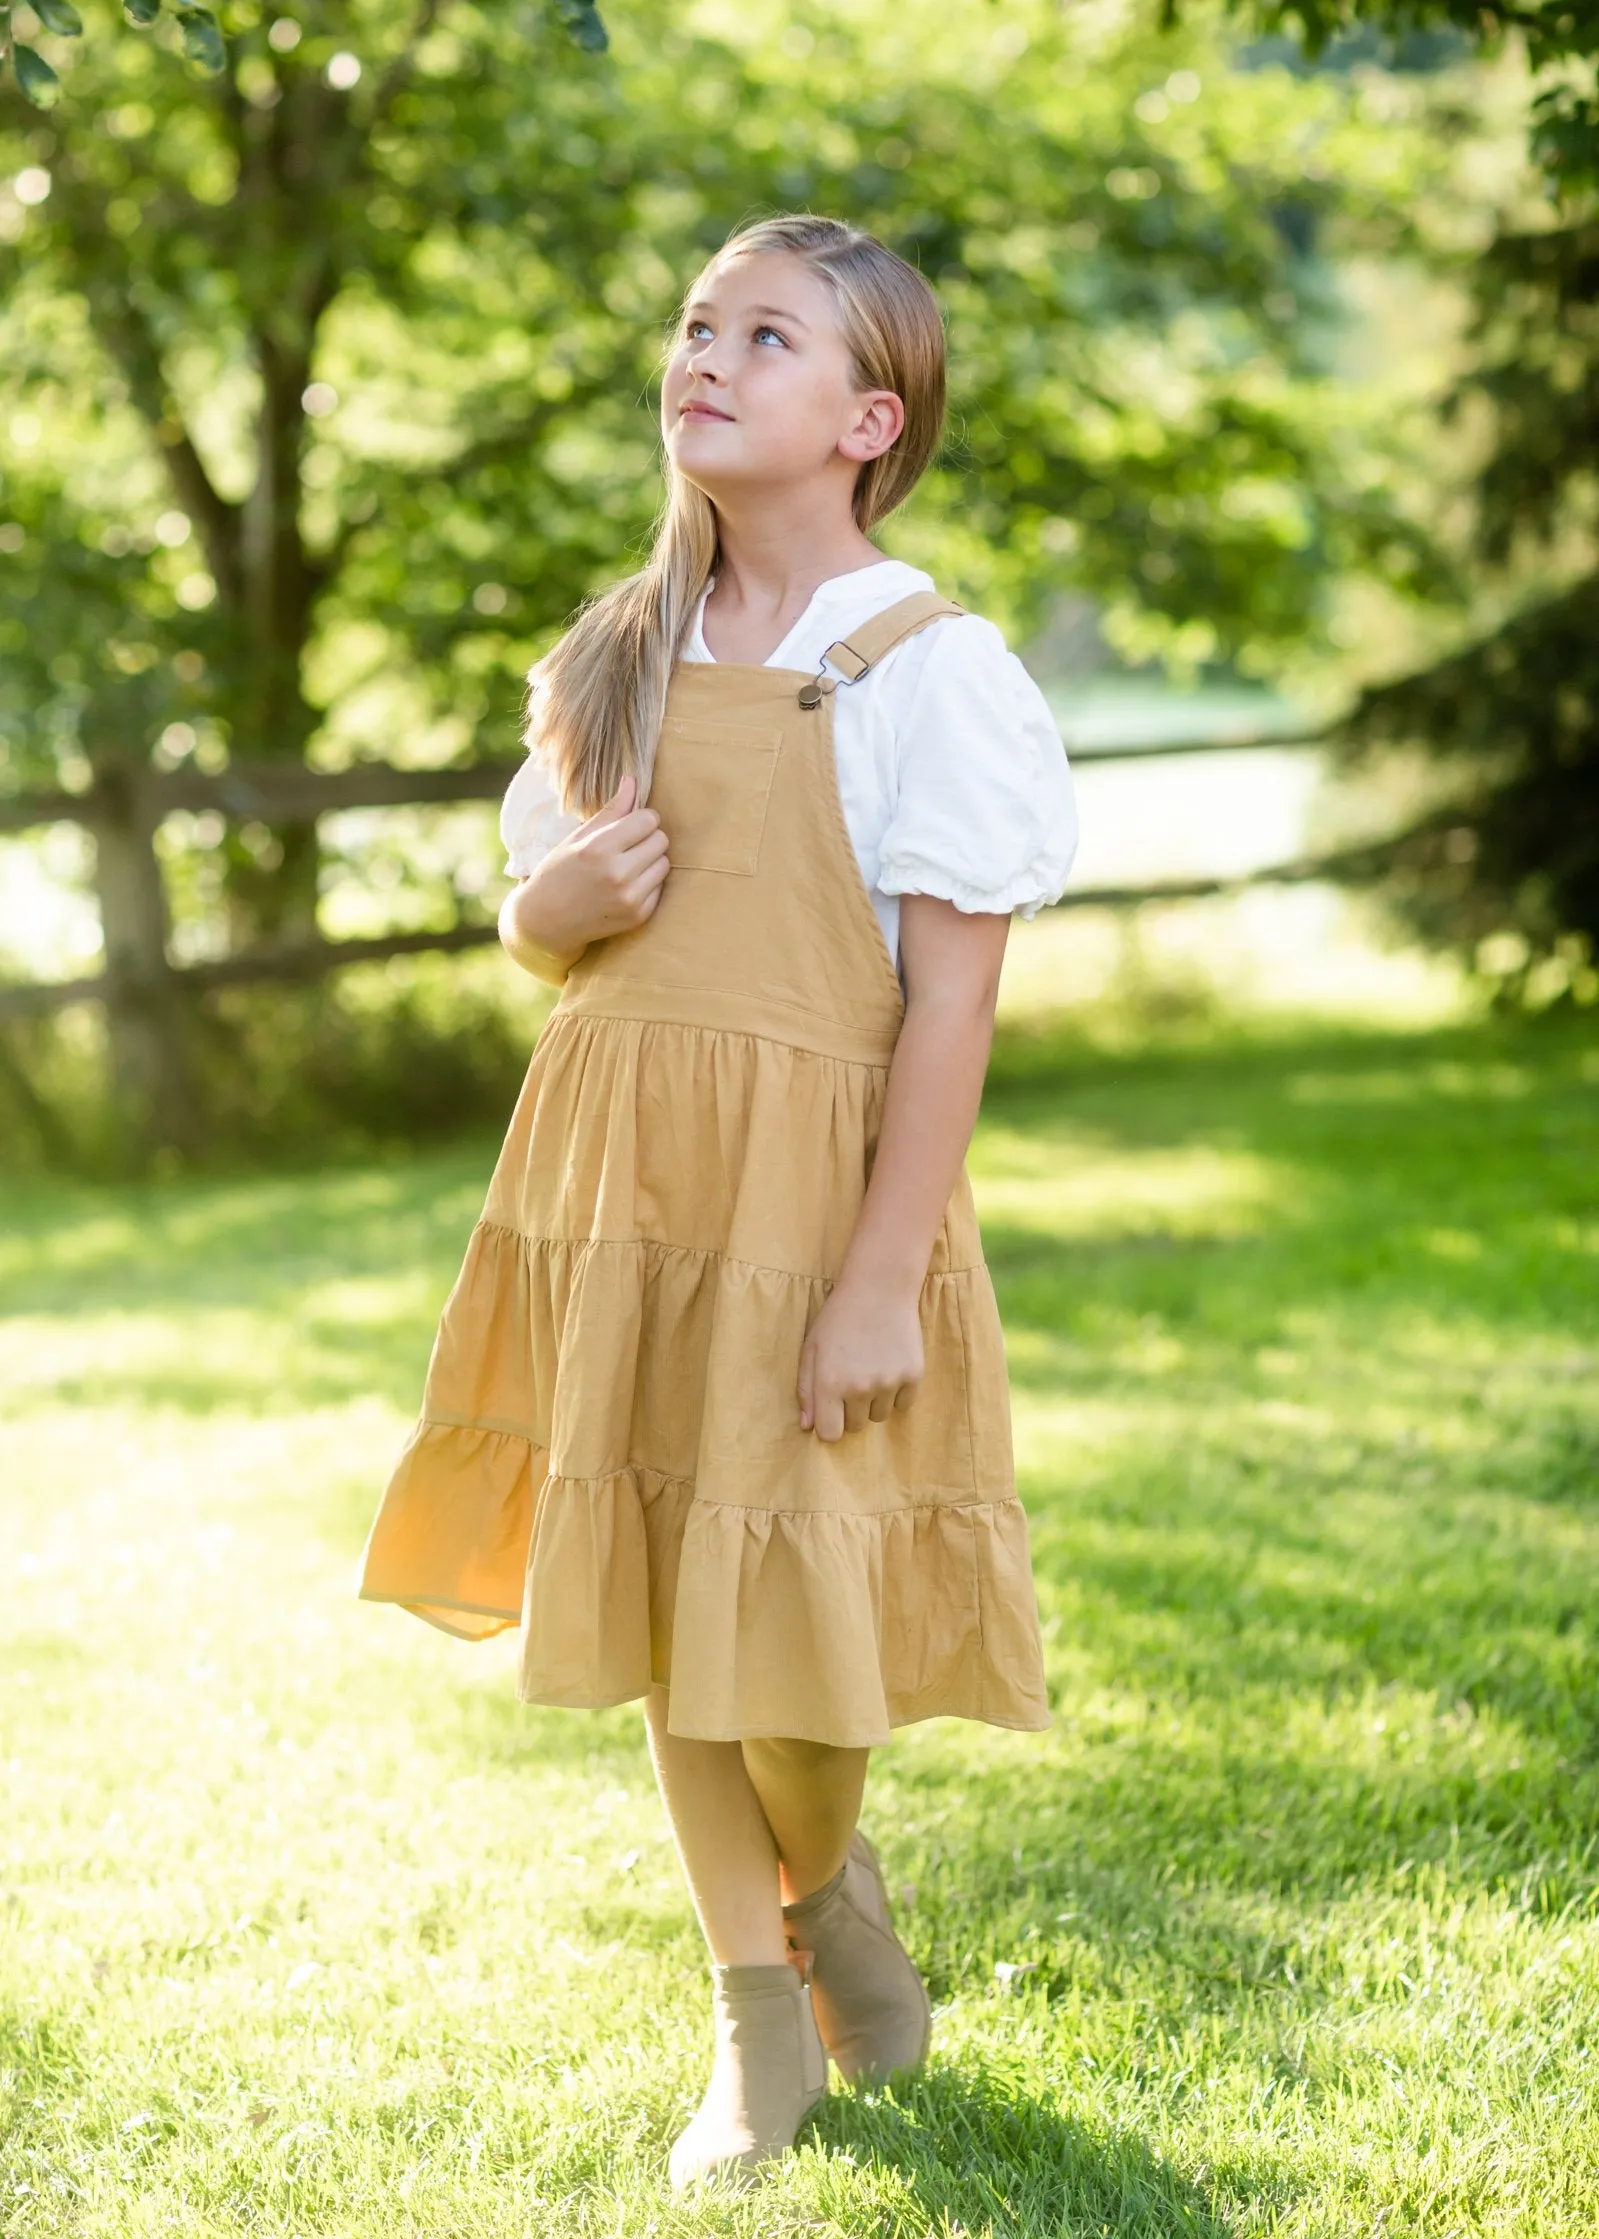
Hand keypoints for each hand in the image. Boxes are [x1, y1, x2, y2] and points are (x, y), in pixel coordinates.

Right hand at [507, 771, 670, 961]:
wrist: (547, 921)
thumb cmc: (559, 872)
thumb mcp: (578, 837)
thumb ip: (611, 810)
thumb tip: (632, 780)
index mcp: (598, 848)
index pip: (648, 819)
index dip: (641, 819)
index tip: (629, 825)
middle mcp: (617, 874)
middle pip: (660, 839)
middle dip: (647, 838)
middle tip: (627, 846)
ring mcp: (629, 898)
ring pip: (664, 863)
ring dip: (651, 861)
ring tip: (627, 865)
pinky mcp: (638, 916)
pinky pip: (660, 887)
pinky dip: (648, 883)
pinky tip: (626, 886)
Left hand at [797, 1272, 923, 1440]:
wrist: (880, 1288)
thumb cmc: (839, 1317)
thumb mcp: (811, 1348)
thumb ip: (806, 1389)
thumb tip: (807, 1426)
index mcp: (829, 1383)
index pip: (830, 1435)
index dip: (829, 1425)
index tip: (832, 1411)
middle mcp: (859, 1388)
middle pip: (856, 1427)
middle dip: (851, 1410)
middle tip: (852, 1379)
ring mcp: (889, 1383)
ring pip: (880, 1416)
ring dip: (874, 1401)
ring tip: (871, 1368)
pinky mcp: (913, 1376)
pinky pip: (903, 1404)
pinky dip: (897, 1393)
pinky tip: (889, 1365)